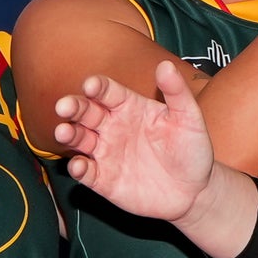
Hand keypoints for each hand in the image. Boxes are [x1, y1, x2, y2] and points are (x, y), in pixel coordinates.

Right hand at [53, 63, 215, 221]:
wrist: (194, 191)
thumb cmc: (191, 150)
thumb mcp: (189, 118)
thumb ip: (177, 92)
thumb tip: (166, 65)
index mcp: (129, 106)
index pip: (107, 92)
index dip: (97, 87)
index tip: (91, 85)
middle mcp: (112, 126)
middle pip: (86, 112)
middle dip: (74, 107)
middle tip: (64, 106)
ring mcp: (106, 153)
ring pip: (79, 139)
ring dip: (69, 134)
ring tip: (63, 132)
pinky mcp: (103, 179)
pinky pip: (86, 172)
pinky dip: (78, 169)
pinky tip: (78, 166)